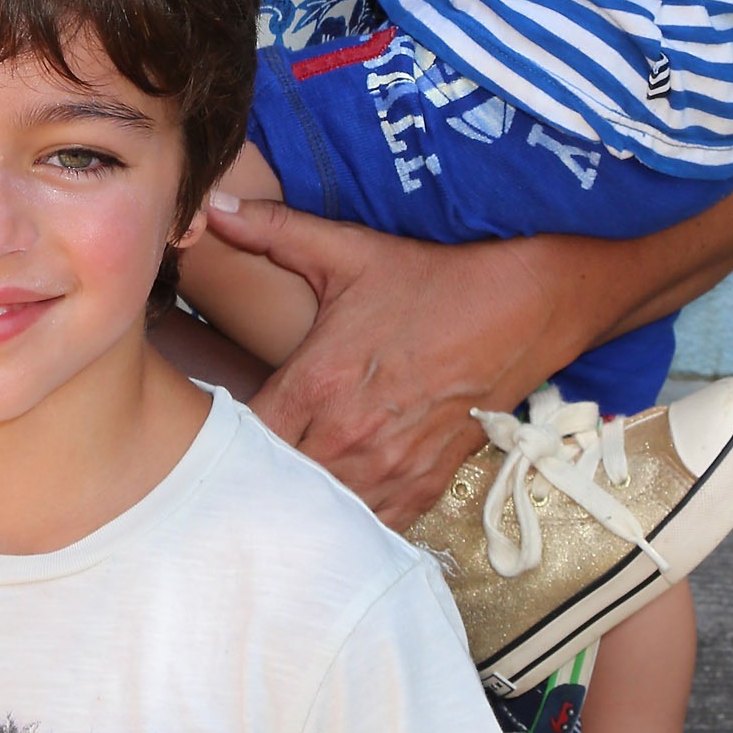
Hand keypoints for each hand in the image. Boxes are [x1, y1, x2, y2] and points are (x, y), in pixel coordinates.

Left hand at [202, 197, 568, 527]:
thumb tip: (213, 207)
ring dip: (304, 498)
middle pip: (276, 481)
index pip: (243, 438)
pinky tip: (340, 498)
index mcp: (318, 382)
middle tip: (248, 459)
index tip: (219, 428)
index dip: (224, 437)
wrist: (519, 312)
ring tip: (291, 482)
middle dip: (259, 471)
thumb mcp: (349, 252)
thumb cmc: (430, 283)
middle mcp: (348, 434)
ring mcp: (388, 467)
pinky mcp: (423, 486)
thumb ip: (275, 231)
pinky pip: (371, 525)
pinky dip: (352, 516)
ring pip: (321, 510)